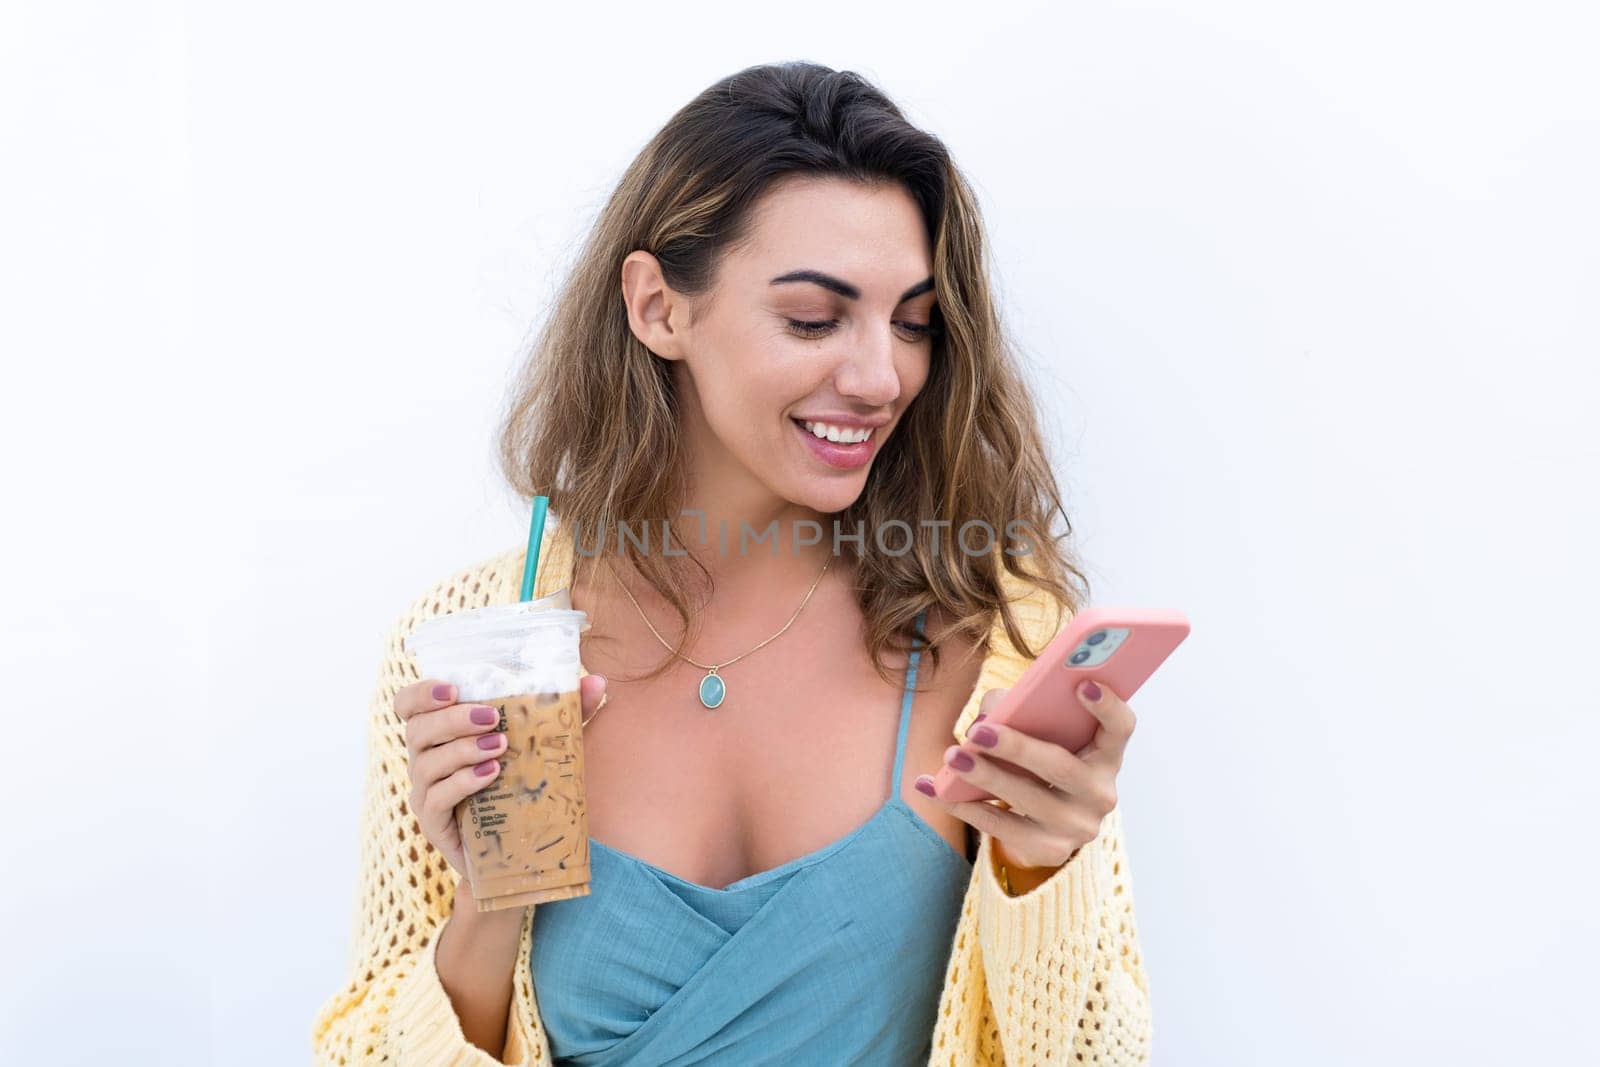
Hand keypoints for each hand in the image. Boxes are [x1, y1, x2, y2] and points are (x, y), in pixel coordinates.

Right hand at [396, 673, 607, 882]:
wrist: (520, 849)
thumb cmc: (525, 785)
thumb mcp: (547, 744)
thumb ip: (567, 712)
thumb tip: (597, 680)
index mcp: (442, 733)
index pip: (409, 705)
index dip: (421, 692)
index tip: (452, 688)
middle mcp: (425, 759)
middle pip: (417, 729)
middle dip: (452, 719)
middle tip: (491, 717)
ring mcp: (426, 793)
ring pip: (425, 763)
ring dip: (461, 749)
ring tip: (499, 746)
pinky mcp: (434, 824)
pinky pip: (436, 799)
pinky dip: (462, 783)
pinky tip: (491, 774)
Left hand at [915, 679, 1135, 870]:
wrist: (1049, 823)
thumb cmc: (1043, 759)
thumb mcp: (1043, 734)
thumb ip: (1019, 710)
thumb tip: (989, 715)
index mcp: (1106, 755)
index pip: (1121, 728)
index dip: (1107, 706)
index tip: (1082, 685)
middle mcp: (1100, 793)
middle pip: (1061, 768)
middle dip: (1017, 748)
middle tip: (977, 732)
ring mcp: (1078, 827)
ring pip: (1028, 800)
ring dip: (985, 776)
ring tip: (952, 757)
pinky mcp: (1049, 850)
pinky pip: (1001, 826)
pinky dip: (963, 804)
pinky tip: (933, 787)